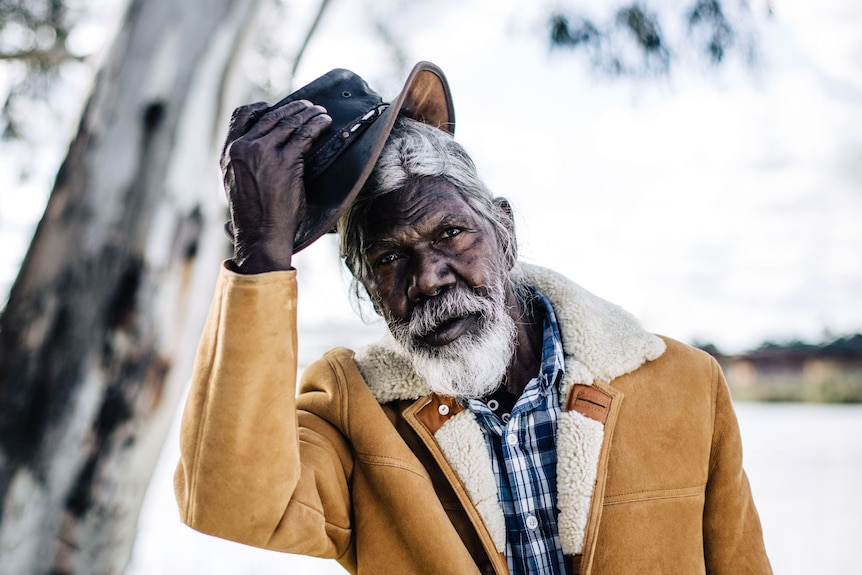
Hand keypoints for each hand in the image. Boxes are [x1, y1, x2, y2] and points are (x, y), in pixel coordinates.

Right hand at [221, 99, 330, 272]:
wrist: (261, 233)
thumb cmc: (253, 215)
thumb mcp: (235, 184)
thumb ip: (242, 164)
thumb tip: (252, 155)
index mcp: (228, 152)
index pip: (241, 116)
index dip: (261, 108)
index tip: (274, 106)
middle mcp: (243, 148)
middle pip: (271, 116)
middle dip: (292, 108)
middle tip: (307, 106)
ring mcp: (264, 153)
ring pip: (289, 122)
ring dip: (308, 114)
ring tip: (319, 112)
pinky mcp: (285, 161)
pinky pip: (305, 134)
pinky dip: (317, 125)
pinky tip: (325, 123)